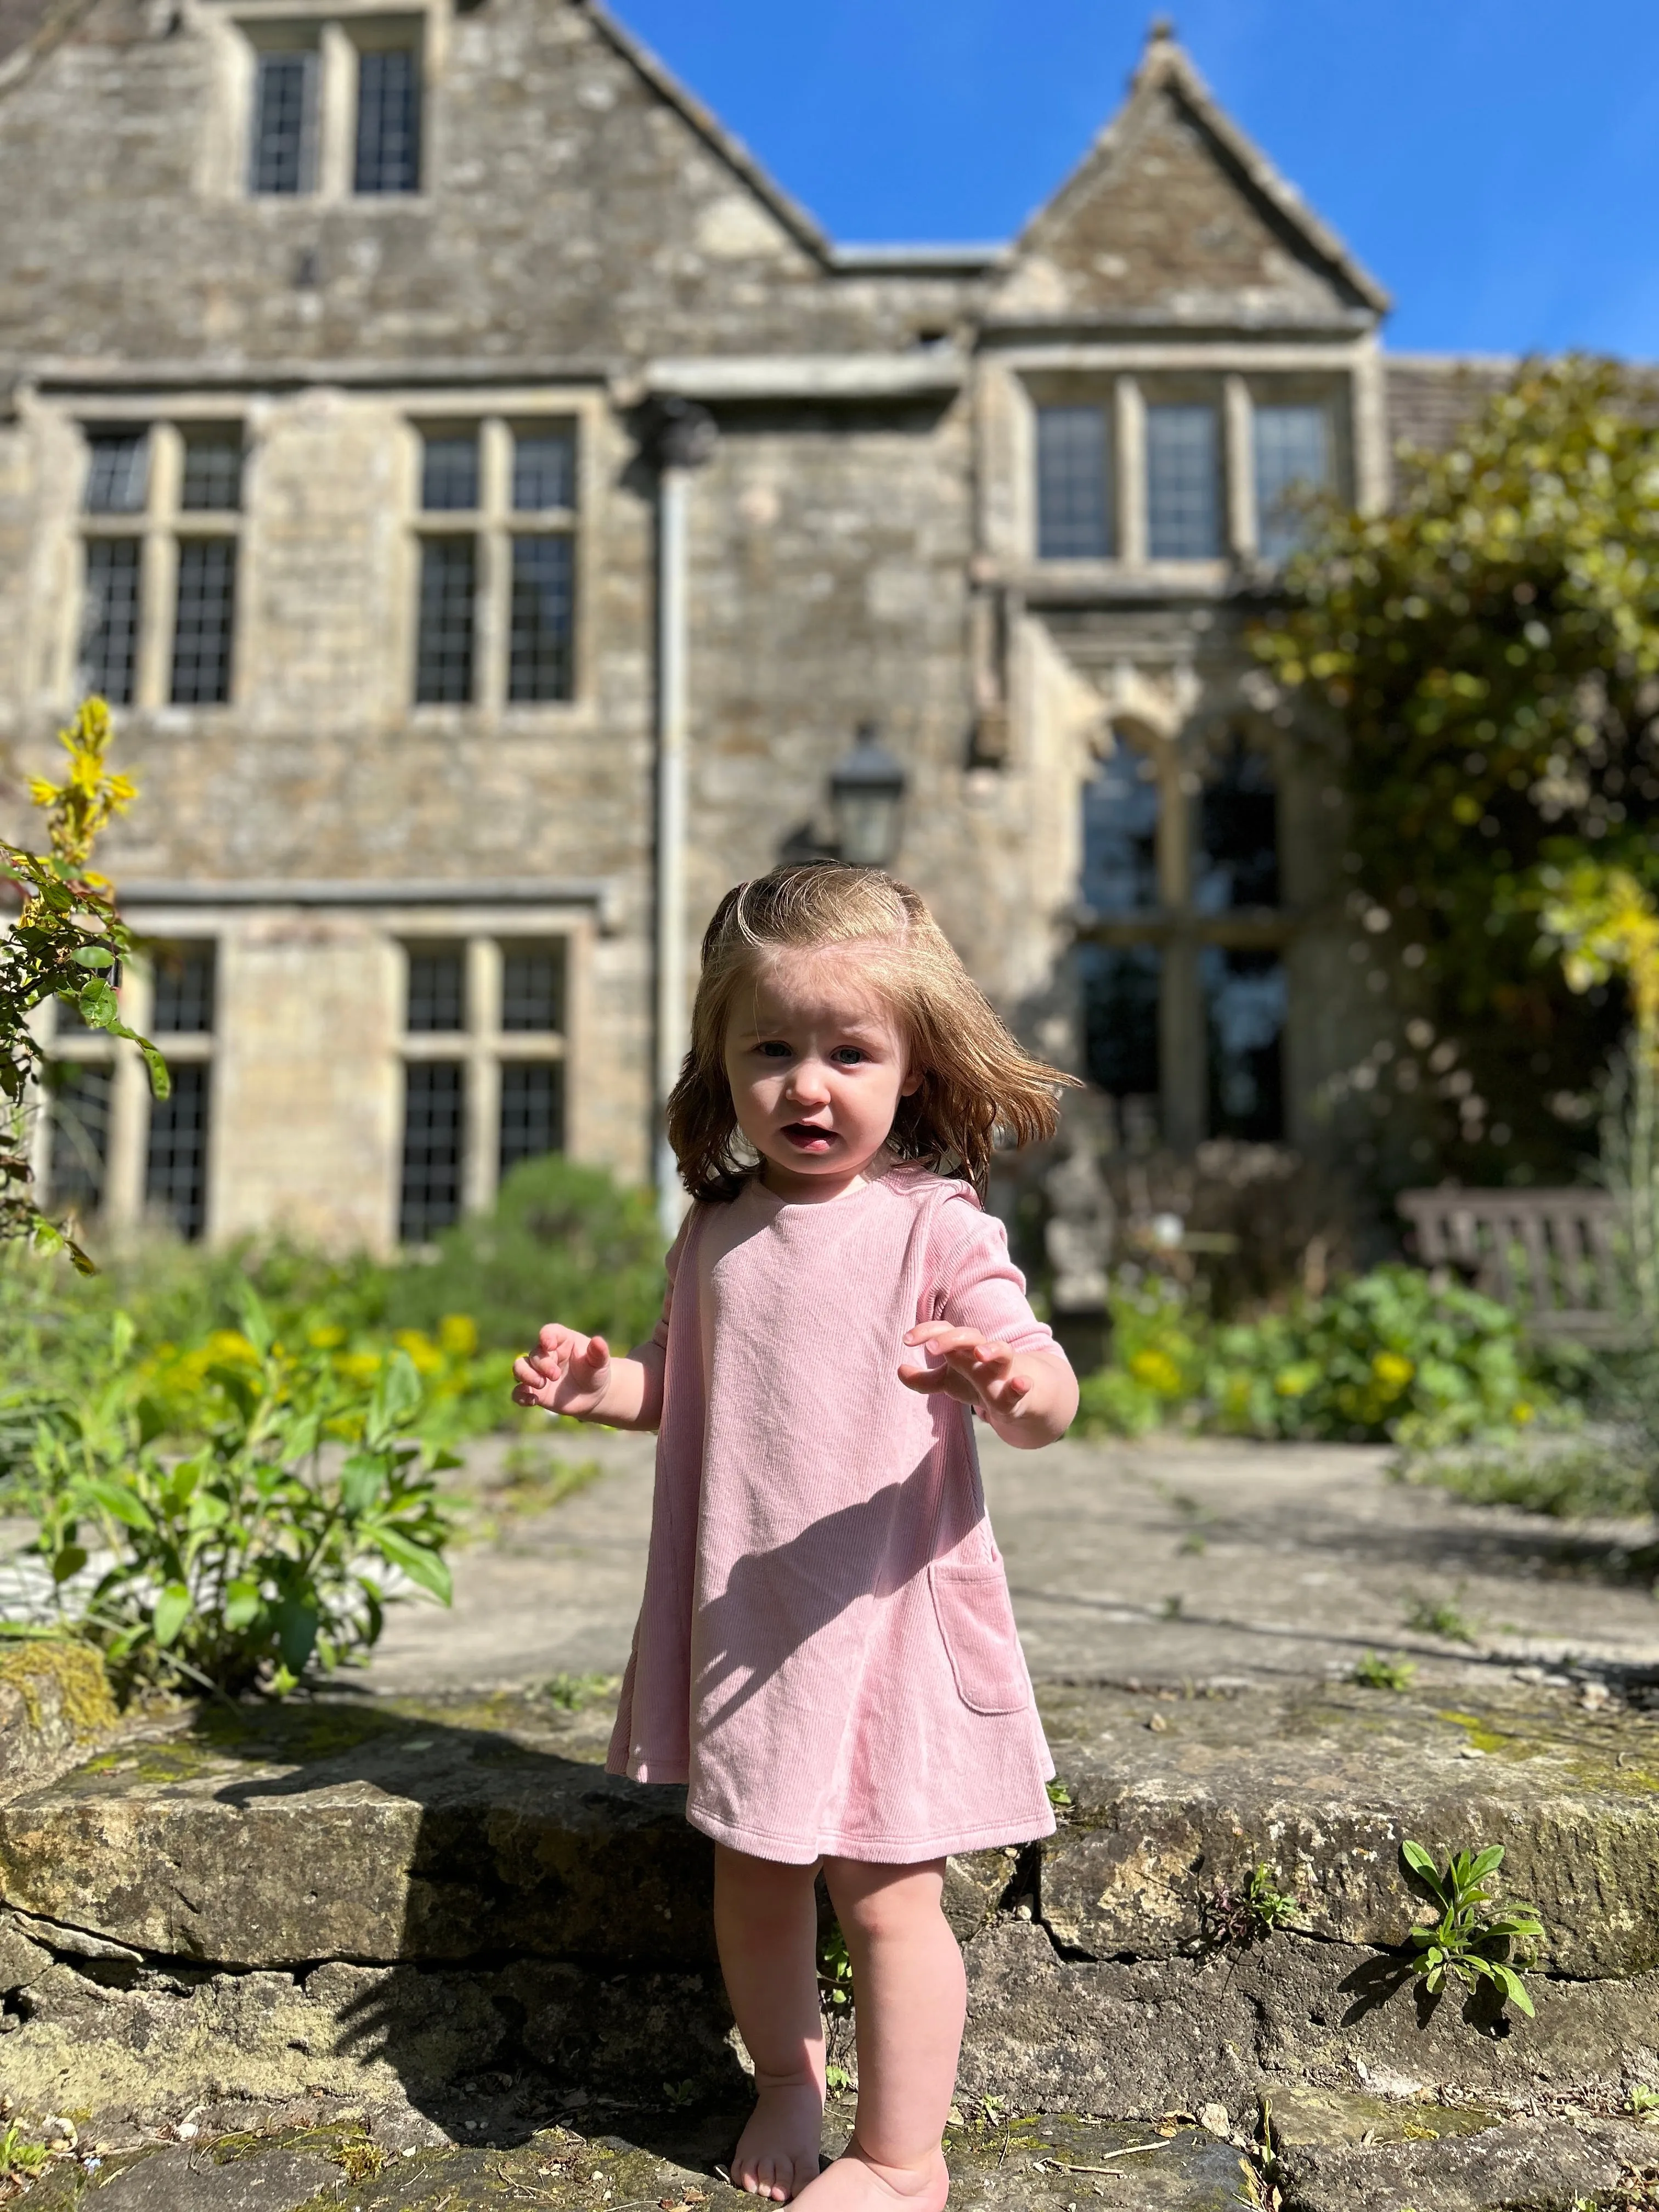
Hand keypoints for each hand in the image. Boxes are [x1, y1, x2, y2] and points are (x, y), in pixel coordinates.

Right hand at [512, 1324, 613, 1418]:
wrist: (592, 1394)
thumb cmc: (595, 1372)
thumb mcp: (600, 1362)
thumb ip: (598, 1352)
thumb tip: (598, 1341)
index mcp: (562, 1341)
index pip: (549, 1332)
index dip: (546, 1337)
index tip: (549, 1345)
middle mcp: (546, 1355)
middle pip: (534, 1353)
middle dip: (542, 1364)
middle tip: (555, 1375)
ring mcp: (538, 1373)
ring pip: (519, 1367)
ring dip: (525, 1375)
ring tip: (541, 1384)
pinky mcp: (534, 1391)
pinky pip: (517, 1392)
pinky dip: (520, 1396)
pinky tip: (532, 1401)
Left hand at [898, 1321, 1033, 1420]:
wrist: (1012, 1396)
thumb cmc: (976, 1381)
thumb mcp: (948, 1381)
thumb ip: (924, 1380)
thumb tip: (899, 1370)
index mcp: (963, 1347)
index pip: (944, 1330)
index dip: (925, 1332)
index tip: (906, 1340)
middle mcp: (984, 1351)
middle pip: (969, 1335)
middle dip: (951, 1339)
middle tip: (932, 1349)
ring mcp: (1003, 1368)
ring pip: (1002, 1350)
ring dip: (992, 1349)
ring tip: (980, 1353)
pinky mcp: (1017, 1389)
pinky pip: (1022, 1385)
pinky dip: (1022, 1384)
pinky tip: (1021, 1383)